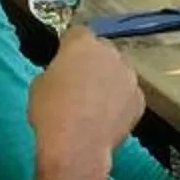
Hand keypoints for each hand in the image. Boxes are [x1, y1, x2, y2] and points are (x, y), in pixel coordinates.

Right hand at [28, 30, 142, 174]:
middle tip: (79, 84)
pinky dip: (120, 103)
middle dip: (93, 63)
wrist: (76, 145)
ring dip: (109, 82)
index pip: (78, 34)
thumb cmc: (51, 112)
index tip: (65, 60)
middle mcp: (111, 54)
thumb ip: (57, 71)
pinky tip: (106, 119)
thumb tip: (64, 75)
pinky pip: (128, 96)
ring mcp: (129, 77)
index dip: (70, 46)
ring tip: (94, 105)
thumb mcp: (39, 85)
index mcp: (83, 44)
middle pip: (102, 51)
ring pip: (118, 73)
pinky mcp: (139, 100)